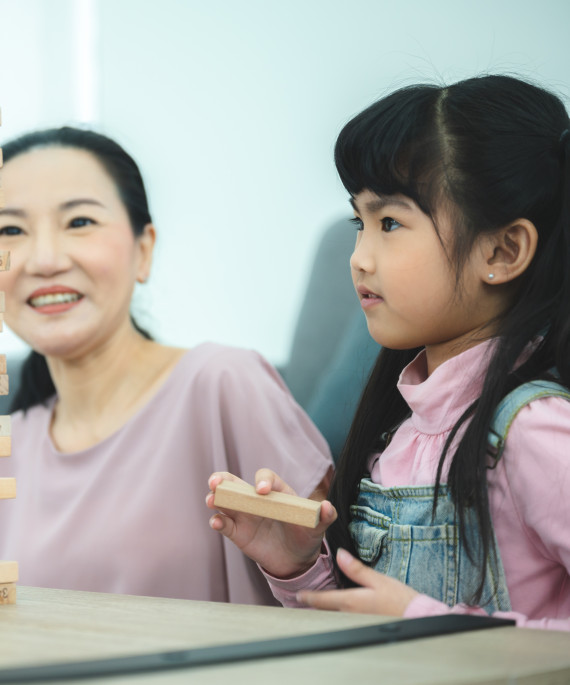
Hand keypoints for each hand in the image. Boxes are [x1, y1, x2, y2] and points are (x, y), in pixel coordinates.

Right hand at [206, 469, 336, 578]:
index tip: (262, 490)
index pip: (266, 479)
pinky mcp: (237, 532)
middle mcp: (257, 500)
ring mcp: (245, 515)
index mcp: (276, 493)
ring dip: (216, 498)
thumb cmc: (306, 536)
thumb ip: (324, 516)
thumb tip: (328, 507)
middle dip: (224, 479)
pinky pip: (225, 524)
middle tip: (216, 482)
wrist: (296, 560)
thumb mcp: (317, 527)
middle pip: (236, 483)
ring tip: (212, 500)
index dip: (262, 481)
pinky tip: (216, 522)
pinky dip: (218, 522)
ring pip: (225, 501)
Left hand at [297, 548, 418, 615]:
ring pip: (335, 616)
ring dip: (326, 610)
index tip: (298, 596)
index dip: (309, 598)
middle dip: (314, 606)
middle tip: (303, 601)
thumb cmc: (399, 599)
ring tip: (317, 605)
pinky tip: (339, 611)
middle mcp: (351, 615)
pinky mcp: (365, 625)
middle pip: (326, 611)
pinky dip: (338, 615)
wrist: (417, 618)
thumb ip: (356, 569)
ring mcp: (357, 622)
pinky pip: (346, 620)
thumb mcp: (378, 580)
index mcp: (351, 601)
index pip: (324, 600)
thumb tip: (340, 555)